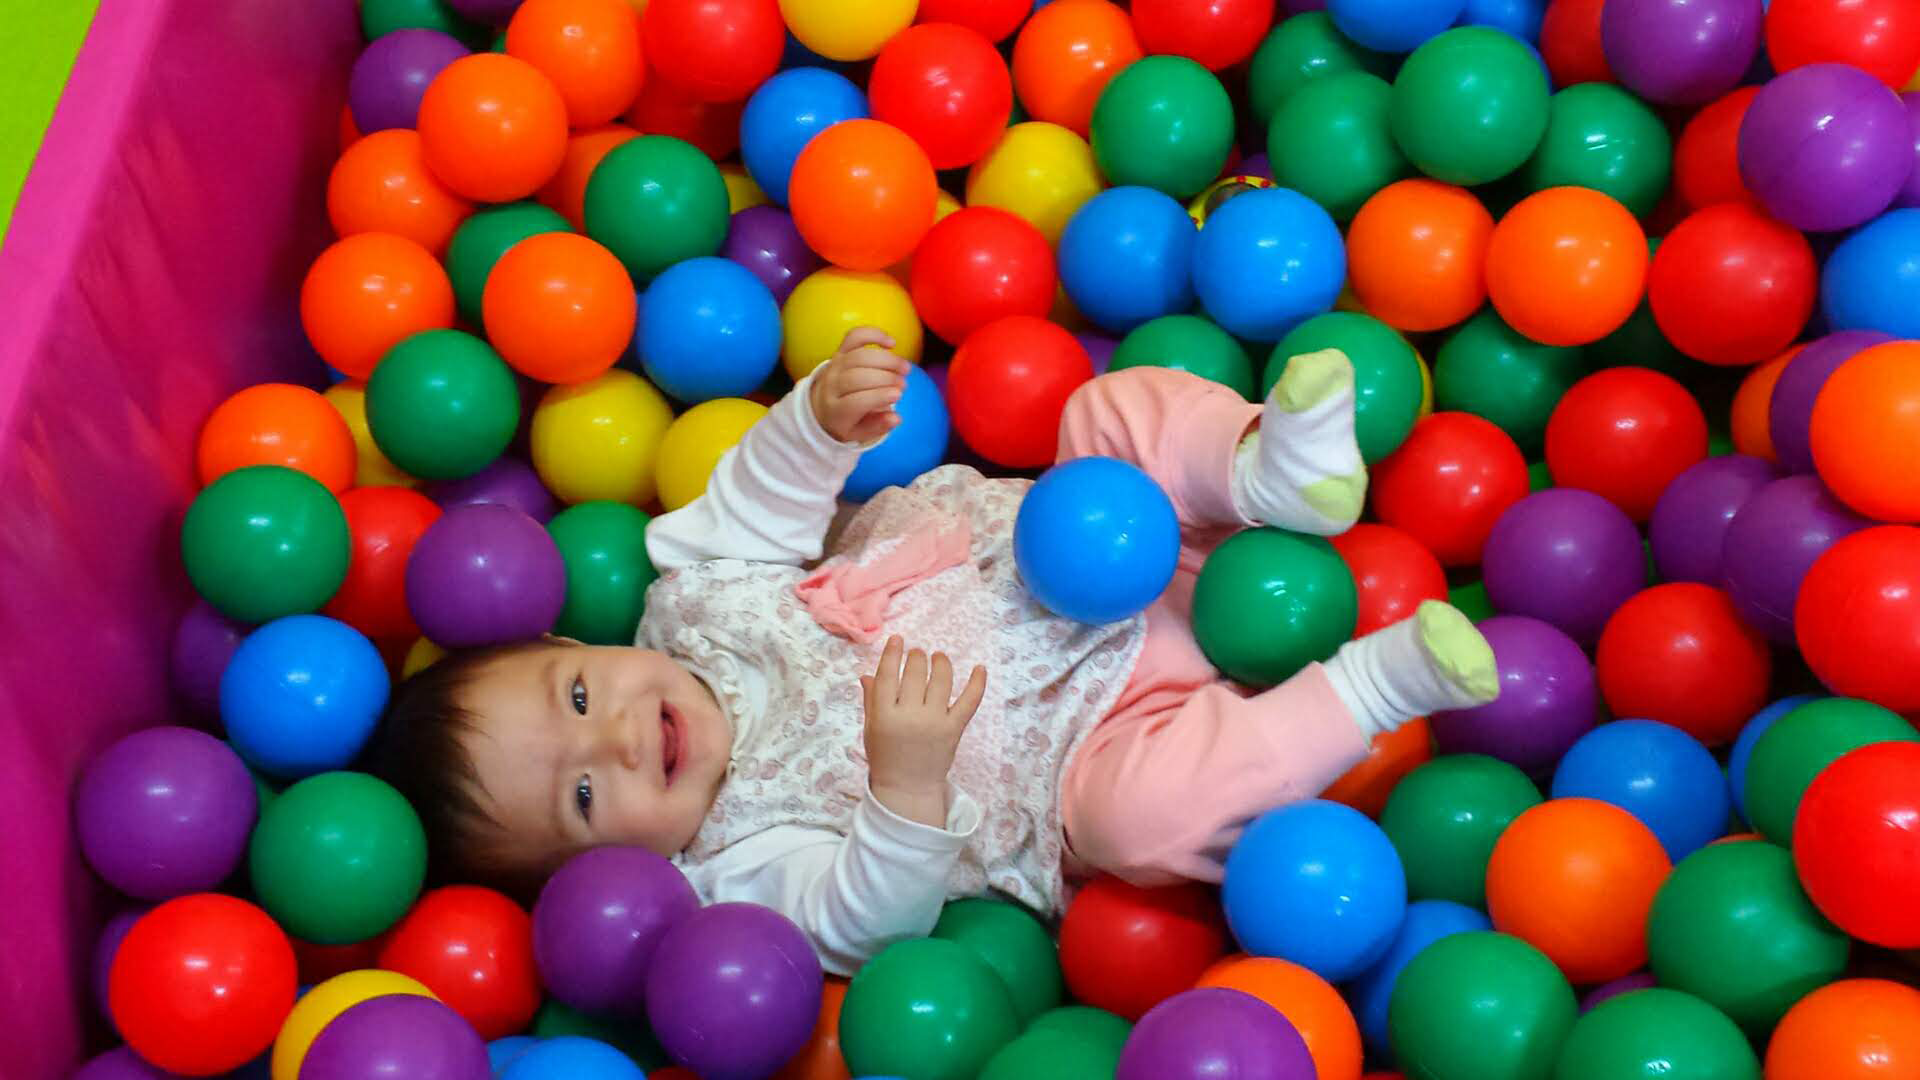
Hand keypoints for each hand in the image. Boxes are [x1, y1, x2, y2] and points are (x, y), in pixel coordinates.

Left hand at [810, 327, 910, 444]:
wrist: (820, 405)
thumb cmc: (844, 421)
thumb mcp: (858, 433)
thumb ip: (877, 427)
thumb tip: (896, 418)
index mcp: (835, 411)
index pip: (855, 402)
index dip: (878, 397)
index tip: (898, 395)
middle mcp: (831, 386)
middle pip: (857, 377)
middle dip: (885, 378)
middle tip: (904, 384)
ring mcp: (835, 366)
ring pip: (859, 356)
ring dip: (886, 360)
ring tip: (905, 369)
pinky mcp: (840, 351)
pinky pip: (854, 337)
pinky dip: (874, 335)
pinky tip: (892, 343)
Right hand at [859, 636, 987, 827]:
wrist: (908, 788)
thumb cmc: (886, 757)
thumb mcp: (871, 729)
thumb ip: (871, 701)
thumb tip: (868, 674)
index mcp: (884, 715)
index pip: (888, 675)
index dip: (893, 653)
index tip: (898, 640)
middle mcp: (909, 716)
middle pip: (916, 673)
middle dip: (917, 657)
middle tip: (918, 654)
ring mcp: (934, 722)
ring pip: (941, 680)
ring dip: (941, 663)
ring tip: (939, 657)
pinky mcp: (954, 729)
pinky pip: (969, 701)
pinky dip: (977, 683)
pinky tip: (979, 668)